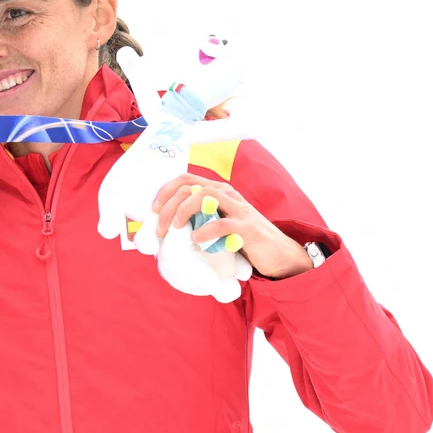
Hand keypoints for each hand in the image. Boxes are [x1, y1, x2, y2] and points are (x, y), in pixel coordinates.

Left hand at [151, 173, 313, 279]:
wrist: (279, 254)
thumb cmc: (244, 239)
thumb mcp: (219, 222)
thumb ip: (201, 218)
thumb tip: (168, 228)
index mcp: (219, 191)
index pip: (186, 179)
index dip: (165, 191)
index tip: (154, 210)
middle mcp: (228, 194)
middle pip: (190, 188)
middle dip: (168, 207)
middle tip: (160, 229)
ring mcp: (239, 209)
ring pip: (205, 196)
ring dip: (183, 212)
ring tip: (175, 229)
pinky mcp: (247, 227)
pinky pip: (223, 223)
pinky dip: (205, 231)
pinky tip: (196, 240)